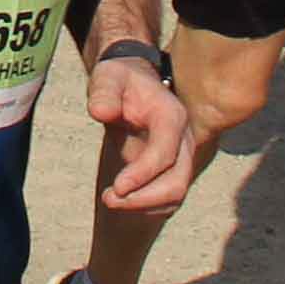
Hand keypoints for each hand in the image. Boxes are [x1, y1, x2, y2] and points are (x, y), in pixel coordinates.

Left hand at [90, 51, 195, 212]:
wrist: (134, 85)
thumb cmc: (120, 81)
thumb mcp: (108, 77)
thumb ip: (104, 91)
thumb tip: (100, 112)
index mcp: (171, 116)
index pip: (165, 153)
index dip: (143, 174)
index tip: (116, 187)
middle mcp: (183, 140)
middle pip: (177, 181)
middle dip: (144, 198)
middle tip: (108, 198)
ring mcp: (181, 157)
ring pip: (174, 195)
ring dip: (142, 206)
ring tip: (109, 199)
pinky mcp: (172, 171)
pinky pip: (166, 199)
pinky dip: (145, 206)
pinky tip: (120, 199)